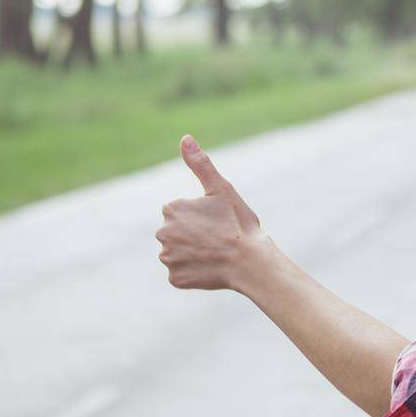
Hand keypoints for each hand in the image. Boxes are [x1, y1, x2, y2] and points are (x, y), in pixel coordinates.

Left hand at [157, 135, 266, 291]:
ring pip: (178, 252)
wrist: (252, 263)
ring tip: (215, 253)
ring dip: (193, 253)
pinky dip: (193, 271)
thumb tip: (185, 137)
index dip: (200, 216)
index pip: (180, 212)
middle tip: (218, 237)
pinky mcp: (175, 279)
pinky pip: (181, 272)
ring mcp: (168, 258)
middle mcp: (163, 233)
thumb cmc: (239, 223)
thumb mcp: (222, 189)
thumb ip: (200, 164)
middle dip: (193, 234)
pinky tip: (210, 267)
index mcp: (172, 209)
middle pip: (176, 232)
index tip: (218, 221)